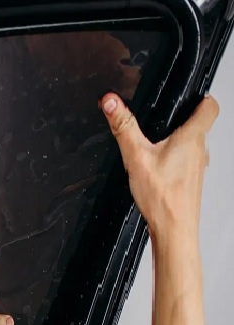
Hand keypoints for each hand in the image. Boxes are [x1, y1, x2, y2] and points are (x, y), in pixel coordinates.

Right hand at [101, 93, 218, 241]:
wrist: (174, 229)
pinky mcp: (192, 180)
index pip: (210, 107)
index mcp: (191, 138)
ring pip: (193, 145)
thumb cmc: (163, 197)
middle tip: (164, 119)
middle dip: (182, 119)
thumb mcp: (135, 156)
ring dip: (178, 141)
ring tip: (157, 144)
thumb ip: (124, 127)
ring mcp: (198, 167)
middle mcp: (200, 151)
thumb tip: (113, 102)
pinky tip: (157, 169)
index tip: (190, 95)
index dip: (201, 97)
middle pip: (200, 125)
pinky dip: (175, 160)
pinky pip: (187, 162)